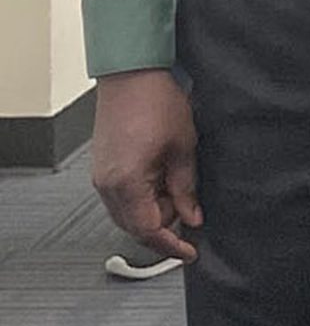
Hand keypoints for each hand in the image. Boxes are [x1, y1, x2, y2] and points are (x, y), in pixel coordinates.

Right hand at [91, 68, 200, 264]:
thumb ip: (186, 188)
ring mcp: (101, 176)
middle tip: (190, 208)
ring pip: (127, 212)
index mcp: (127, 183)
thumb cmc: (157, 102)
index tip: (190, 251)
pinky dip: (143, 197)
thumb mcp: (183, 148)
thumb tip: (192, 216)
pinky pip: (121, 196)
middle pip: (134, 225)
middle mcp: (106, 184)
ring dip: (153, 210)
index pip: (148, 230)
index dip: (171, 245)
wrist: (132, 74)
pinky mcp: (103, 166)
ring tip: (178, 187)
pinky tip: (162, 179)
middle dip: (164, 225)